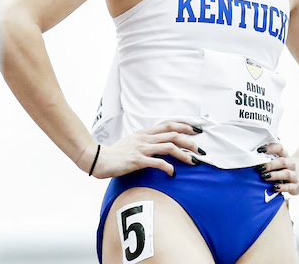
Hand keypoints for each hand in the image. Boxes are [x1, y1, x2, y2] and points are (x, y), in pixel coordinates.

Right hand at [82, 121, 204, 177]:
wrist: (99, 158)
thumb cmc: (116, 153)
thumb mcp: (133, 142)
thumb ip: (146, 141)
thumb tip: (159, 144)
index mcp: (145, 133)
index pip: (169, 125)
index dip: (184, 126)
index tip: (196, 130)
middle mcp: (145, 138)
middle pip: (173, 135)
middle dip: (189, 141)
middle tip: (200, 149)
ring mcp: (142, 148)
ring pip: (169, 147)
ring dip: (184, 154)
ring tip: (193, 161)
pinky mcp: (137, 160)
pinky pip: (157, 162)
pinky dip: (168, 167)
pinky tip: (173, 173)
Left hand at [254, 141, 298, 196]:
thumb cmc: (286, 166)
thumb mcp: (280, 159)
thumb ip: (269, 158)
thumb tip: (252, 159)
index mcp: (286, 156)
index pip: (279, 149)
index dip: (270, 148)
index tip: (259, 150)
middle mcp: (291, 164)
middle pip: (282, 162)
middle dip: (270, 165)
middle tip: (260, 168)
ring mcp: (295, 175)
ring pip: (286, 174)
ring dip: (275, 175)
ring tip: (264, 176)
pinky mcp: (296, 186)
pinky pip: (290, 187)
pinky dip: (282, 187)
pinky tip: (275, 187)